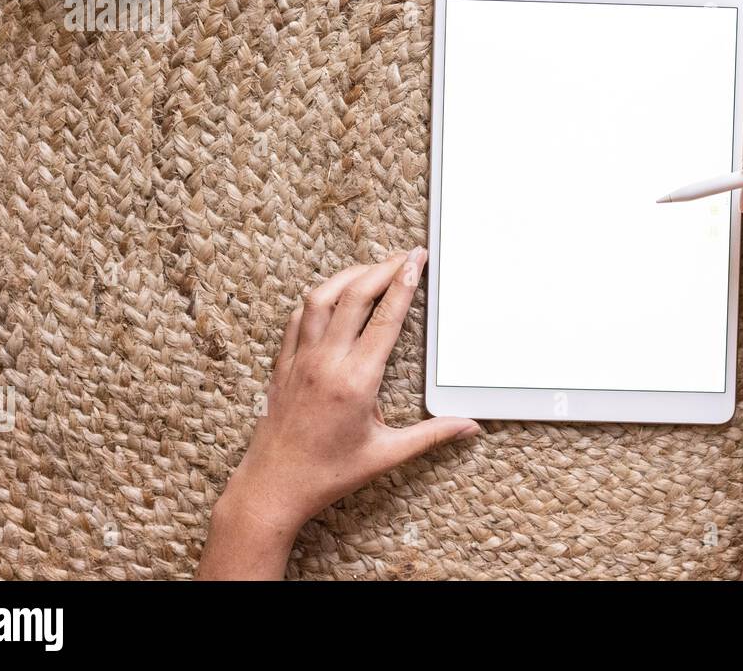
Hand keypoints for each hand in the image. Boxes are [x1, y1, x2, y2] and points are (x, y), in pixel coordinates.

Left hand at [199, 248, 479, 578]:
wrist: (272, 488)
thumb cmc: (328, 474)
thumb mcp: (386, 455)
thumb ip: (432, 435)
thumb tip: (470, 427)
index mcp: (356, 381)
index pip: (385, 318)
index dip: (404, 283)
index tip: (417, 261)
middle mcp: (326, 362)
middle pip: (356, 296)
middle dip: (384, 268)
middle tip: (406, 254)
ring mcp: (300, 360)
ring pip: (322, 298)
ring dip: (349, 275)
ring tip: (373, 267)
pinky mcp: (283, 364)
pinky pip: (298, 317)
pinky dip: (318, 298)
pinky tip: (332, 294)